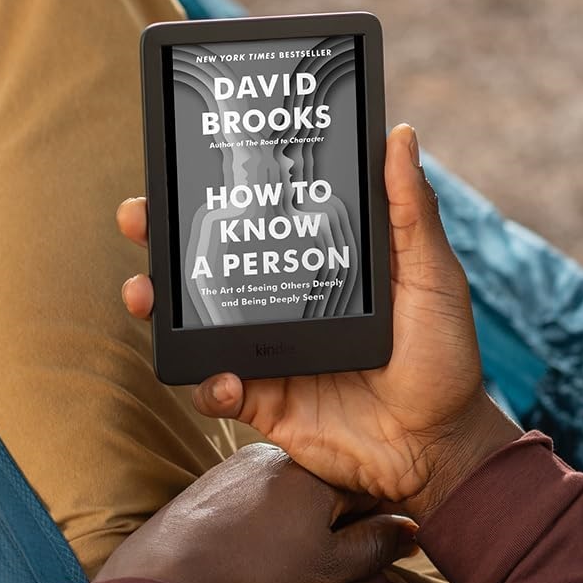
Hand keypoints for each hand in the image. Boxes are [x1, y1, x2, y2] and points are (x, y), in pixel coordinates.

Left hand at [93, 443, 418, 582]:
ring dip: (302, 520)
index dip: (378, 521)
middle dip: (338, 522)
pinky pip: (260, 495)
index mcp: (316, 470)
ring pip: (294, 492)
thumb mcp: (328, 566)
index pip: (369, 486)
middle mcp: (280, 455)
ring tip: (283, 560)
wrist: (166, 571)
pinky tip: (254, 548)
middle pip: (330, 486)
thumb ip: (376, 545)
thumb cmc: (251, 570)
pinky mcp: (215, 479)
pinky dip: (267, 519)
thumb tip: (410, 530)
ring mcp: (243, 463)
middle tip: (326, 562)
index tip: (376, 548)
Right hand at [118, 125, 518, 519]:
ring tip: (144, 293)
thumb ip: (410, 212)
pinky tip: (223, 377)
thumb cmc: (443, 357)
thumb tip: (398, 135)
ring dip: (161, 306)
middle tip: (140, 218)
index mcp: (320, 266)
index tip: (187, 164)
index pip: (260, 219)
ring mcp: (270, 353)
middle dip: (165, 240)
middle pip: (212, 264)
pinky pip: (216, 388)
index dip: (218, 193)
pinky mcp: (263, 401)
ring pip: (198, 323)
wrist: (438, 446)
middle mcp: (286, 304)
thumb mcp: (432, 276)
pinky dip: (207, 382)